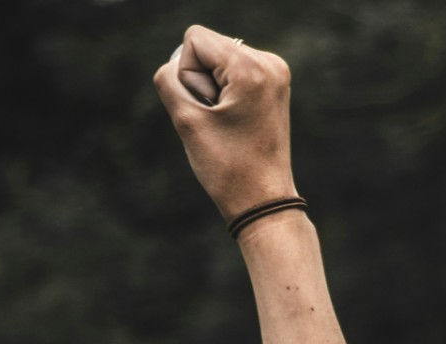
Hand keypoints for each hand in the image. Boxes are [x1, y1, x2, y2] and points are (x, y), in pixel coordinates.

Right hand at [154, 26, 298, 219]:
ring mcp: (276, 74)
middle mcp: (271, 63)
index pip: (195, 40)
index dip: (188, 75)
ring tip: (230, 123)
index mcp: (252, 68)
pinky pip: (233, 73)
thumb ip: (169, 80)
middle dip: (202, 82)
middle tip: (221, 120)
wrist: (263, 200)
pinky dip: (226, 94)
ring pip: (218, 60)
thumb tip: (177, 65)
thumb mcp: (186, 120)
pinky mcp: (274, 85)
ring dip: (213, 90)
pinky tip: (237, 121)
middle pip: (208, 47)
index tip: (209, 109)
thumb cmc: (227, 167)